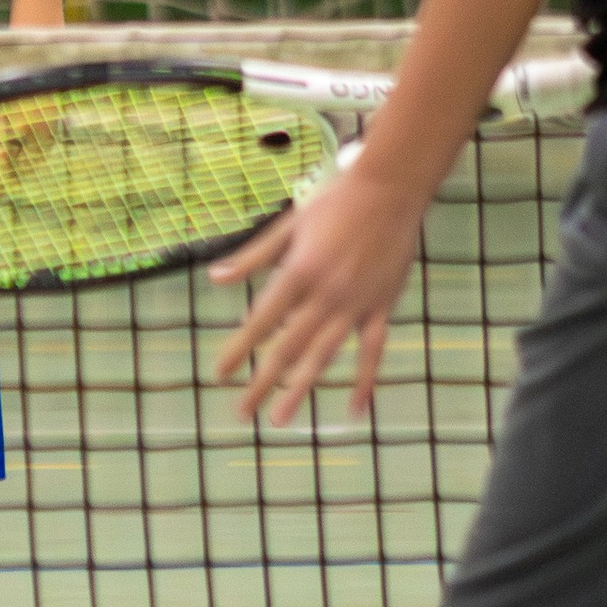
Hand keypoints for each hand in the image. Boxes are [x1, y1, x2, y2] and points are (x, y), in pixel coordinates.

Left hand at [209, 152, 426, 425]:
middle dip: (262, 382)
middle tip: (241, 412)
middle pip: (288, 347)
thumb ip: (252, 257)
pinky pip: (373, 350)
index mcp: (299, 271)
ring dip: (301, 388)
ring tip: (281, 418)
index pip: (262, 319)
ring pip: (325, 354)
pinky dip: (365, 380)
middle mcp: (326, 293)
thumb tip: (215, 279)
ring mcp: (356, 303)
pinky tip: (356, 409)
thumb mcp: (287, 225)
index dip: (239, 347)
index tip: (219, 373)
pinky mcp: (382, 306)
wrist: (391, 188)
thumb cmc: (335, 201)